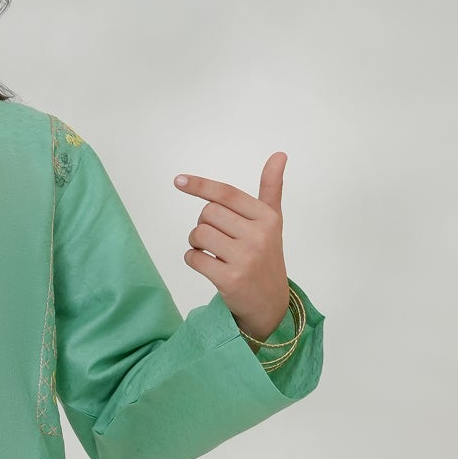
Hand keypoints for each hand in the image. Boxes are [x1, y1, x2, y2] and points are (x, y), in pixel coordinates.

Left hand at [174, 153, 290, 341]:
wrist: (270, 304)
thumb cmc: (266, 256)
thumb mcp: (272, 222)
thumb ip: (271, 188)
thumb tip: (280, 154)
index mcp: (267, 218)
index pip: (227, 194)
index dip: (200, 185)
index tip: (177, 180)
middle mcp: (259, 236)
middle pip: (208, 214)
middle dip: (203, 224)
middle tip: (215, 239)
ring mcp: (245, 258)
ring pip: (199, 234)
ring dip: (196, 242)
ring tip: (210, 252)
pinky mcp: (230, 279)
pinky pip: (194, 258)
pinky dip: (193, 260)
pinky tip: (208, 266)